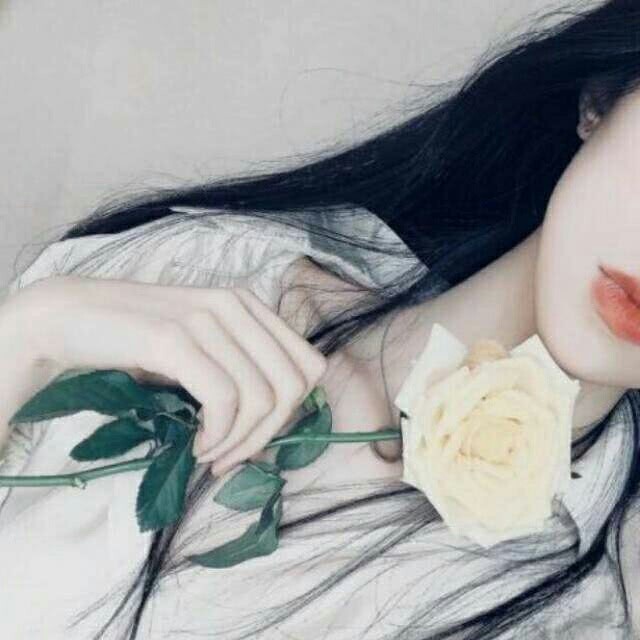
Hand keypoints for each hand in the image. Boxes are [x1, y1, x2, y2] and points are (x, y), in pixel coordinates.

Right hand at [0, 275, 326, 474]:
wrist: (69, 319)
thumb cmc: (138, 342)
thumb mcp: (203, 351)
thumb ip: (242, 370)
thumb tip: (277, 421)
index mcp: (249, 306)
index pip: (310, 366)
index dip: (293, 410)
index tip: (256, 436)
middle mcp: (236, 305)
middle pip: (293, 386)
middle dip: (268, 433)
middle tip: (231, 457)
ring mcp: (206, 318)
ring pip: (262, 397)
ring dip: (239, 441)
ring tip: (211, 454)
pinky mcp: (175, 338)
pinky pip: (224, 400)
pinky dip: (219, 434)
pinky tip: (198, 446)